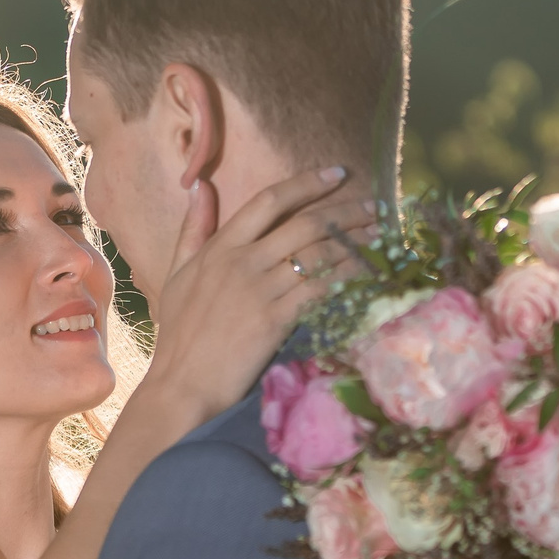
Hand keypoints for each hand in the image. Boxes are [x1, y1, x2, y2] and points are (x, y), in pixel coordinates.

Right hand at [137, 163, 373, 430]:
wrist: (183, 384)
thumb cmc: (179, 332)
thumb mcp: (176, 273)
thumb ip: (191, 229)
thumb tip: (198, 185)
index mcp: (219, 248)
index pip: (268, 201)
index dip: (307, 183)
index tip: (337, 174)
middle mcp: (243, 262)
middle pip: (305, 223)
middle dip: (346, 211)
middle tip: (375, 206)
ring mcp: (261, 291)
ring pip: (319, 255)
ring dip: (356, 242)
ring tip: (381, 235)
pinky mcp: (277, 320)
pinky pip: (322, 290)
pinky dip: (349, 278)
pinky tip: (369, 273)